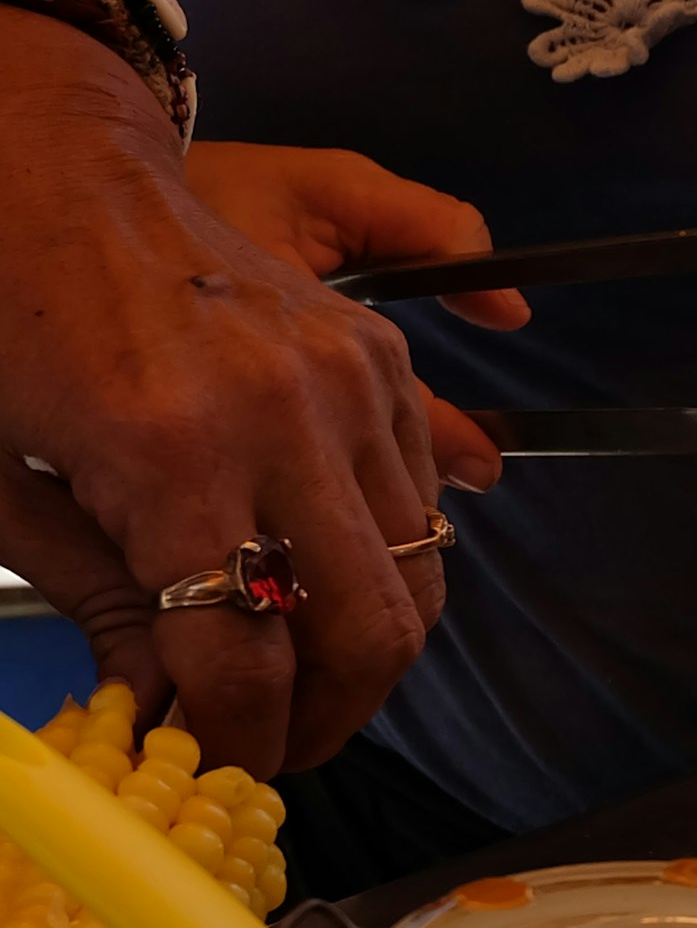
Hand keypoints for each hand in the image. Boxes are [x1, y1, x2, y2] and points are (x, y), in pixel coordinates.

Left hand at [0, 11, 470, 774]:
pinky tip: (325, 577)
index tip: (216, 767)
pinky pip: (424, 492)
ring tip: (303, 673)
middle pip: (365, 628)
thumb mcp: (1, 478)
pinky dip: (393, 558)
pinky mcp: (374, 354)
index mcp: (169, 455)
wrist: (40, 161)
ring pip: (416, 572)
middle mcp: (282, 419)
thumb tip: (161, 708)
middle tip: (275, 742)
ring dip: (368, 646)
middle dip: (328, 714)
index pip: (240, 657)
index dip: (236, 737)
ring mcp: (345, 381)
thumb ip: (99, 598)